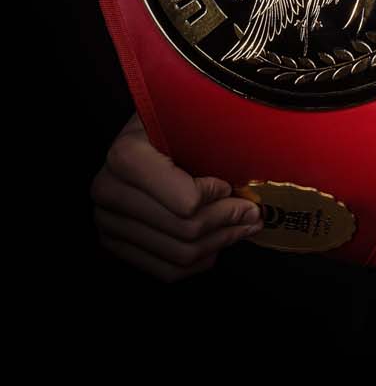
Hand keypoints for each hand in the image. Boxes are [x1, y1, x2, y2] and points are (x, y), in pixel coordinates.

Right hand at [90, 112, 263, 281]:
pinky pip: (165, 270)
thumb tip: (259, 172)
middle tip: (253, 213)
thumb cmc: (171, 121)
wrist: (140, 134)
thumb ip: (218, 138)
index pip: (187, 201)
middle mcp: (108, 191)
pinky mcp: (114, 242)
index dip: (219, 198)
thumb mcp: (192, 115)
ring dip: (219, 242)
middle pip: (185, 229)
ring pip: (178, 255)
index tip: (234, 186)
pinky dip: (199, 260)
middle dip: (228, 222)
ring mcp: (107, 221)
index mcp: (127, 157)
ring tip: (242, 226)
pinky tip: (217, 241)